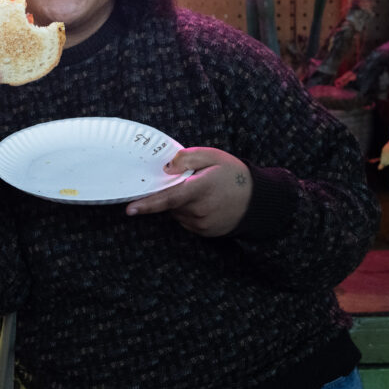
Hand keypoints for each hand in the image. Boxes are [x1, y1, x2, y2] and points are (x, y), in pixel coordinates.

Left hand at [124, 147, 252, 236]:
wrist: (258, 199)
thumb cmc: (233, 174)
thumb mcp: (212, 156)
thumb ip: (187, 158)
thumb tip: (166, 168)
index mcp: (199, 189)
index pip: (168, 198)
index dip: (147, 204)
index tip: (130, 209)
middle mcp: (199, 210)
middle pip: (171, 204)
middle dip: (173, 193)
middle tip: (191, 182)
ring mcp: (203, 224)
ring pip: (178, 213)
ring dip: (181, 203)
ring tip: (202, 192)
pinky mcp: (205, 232)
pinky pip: (187, 221)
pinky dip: (189, 212)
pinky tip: (205, 203)